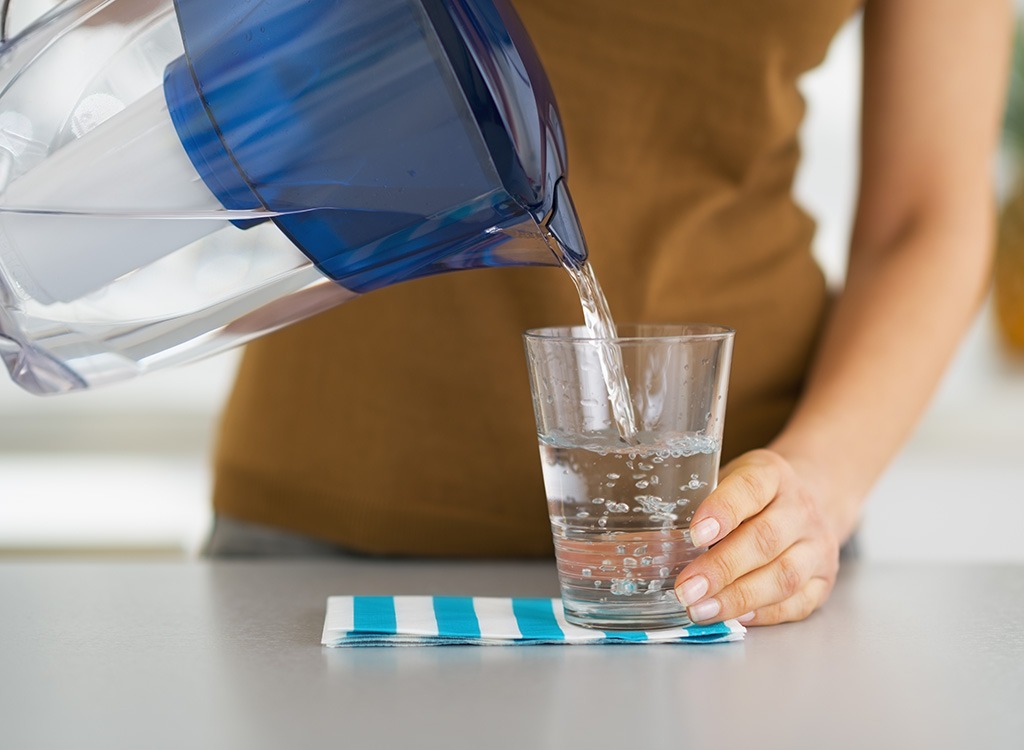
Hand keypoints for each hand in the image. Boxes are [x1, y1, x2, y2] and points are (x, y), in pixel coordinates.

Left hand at [673, 449, 841, 625]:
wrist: (815, 497)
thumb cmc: (752, 494)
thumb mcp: (727, 478)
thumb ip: (697, 502)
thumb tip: (642, 543)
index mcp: (772, 474)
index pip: (750, 488)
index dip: (722, 511)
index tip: (694, 534)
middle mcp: (801, 508)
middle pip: (764, 539)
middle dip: (721, 568)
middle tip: (685, 589)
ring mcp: (817, 545)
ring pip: (783, 576)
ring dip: (739, 597)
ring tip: (701, 610)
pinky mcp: (824, 579)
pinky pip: (797, 602)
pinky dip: (765, 614)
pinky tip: (737, 619)